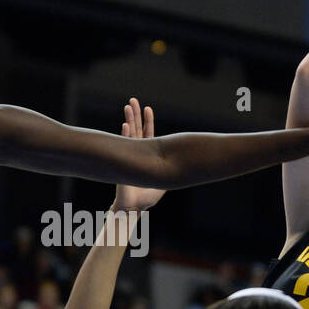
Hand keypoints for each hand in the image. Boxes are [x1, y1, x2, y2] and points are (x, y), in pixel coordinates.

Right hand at [111, 98, 164, 212]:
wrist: (133, 208)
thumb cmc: (147, 197)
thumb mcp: (163, 181)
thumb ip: (169, 170)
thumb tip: (183, 165)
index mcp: (146, 155)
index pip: (147, 134)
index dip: (147, 121)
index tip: (148, 108)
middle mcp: (136, 153)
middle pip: (136, 129)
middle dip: (134, 115)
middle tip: (132, 100)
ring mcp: (129, 156)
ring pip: (129, 134)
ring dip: (129, 120)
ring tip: (127, 106)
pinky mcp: (124, 163)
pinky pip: (124, 146)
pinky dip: (125, 135)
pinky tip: (125, 125)